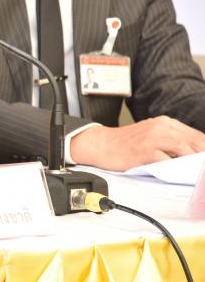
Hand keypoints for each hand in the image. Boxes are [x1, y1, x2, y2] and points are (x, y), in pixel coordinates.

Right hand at [71, 116, 204, 170]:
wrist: (101, 144)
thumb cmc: (126, 144)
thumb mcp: (152, 135)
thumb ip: (172, 141)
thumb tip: (195, 156)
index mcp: (165, 123)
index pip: (197, 136)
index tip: (204, 163)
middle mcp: (161, 127)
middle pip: (195, 141)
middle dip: (202, 157)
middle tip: (203, 169)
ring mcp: (152, 137)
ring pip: (184, 148)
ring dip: (194, 162)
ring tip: (198, 173)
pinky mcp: (144, 150)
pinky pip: (167, 160)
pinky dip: (176, 168)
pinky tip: (180, 175)